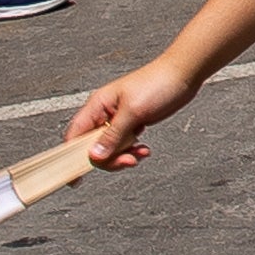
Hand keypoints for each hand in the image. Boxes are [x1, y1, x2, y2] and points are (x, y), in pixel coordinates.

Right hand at [66, 63, 194, 168]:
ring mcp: (118, 119)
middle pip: (93, 146)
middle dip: (109, 158)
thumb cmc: (157, 84)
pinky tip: (145, 149)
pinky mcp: (132, 123)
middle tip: (128, 160)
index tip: (75, 179)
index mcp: (97, 105)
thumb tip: (94, 156)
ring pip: (110, 147)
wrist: (183, 75)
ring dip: (124, 154)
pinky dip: (133, 150)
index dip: (71, 157)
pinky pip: (124, 143)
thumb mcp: (133, 112)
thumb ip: (113, 135)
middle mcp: (104, 113)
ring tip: (141, 152)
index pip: (75, 135)